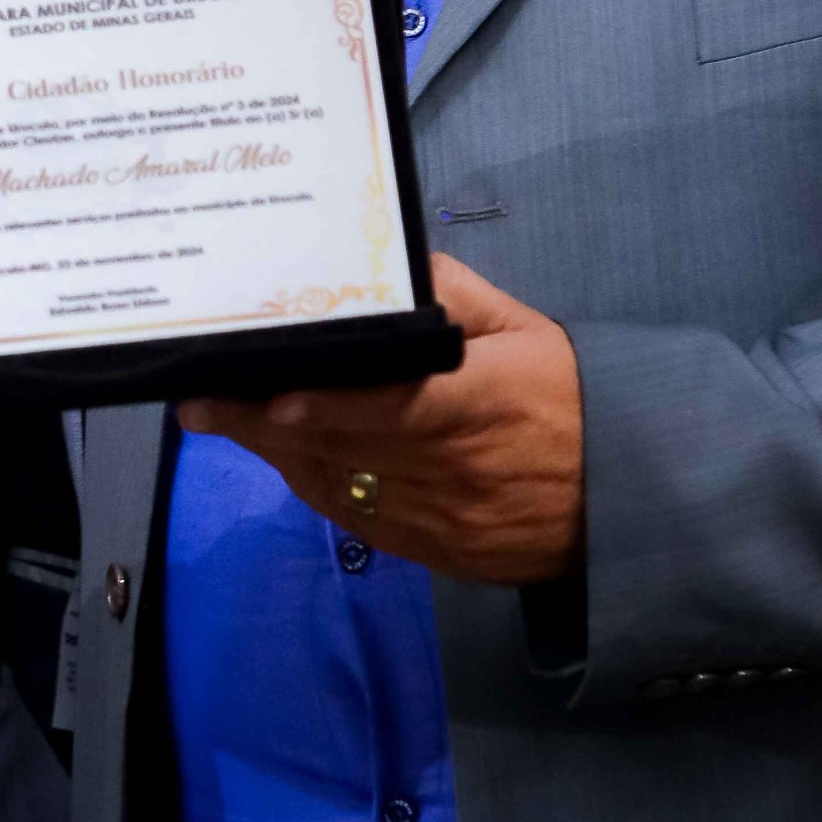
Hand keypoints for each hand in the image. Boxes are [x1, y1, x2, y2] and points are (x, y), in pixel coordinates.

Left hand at [178, 257, 583, 588]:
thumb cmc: (570, 400)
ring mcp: (443, 519)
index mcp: (486, 403)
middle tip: (199, 400)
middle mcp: (457, 467)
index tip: (277, 397)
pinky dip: (315, 487)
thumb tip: (397, 267)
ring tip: (218, 420)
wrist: (623, 501)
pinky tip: (279, 458)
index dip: (337, 407)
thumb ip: (459, 298)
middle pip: (348, 449)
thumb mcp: (529, 332)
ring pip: (342, 488)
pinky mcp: (435, 553)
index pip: (404, 406)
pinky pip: (358, 522)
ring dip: (276, 457)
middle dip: (266, 425)